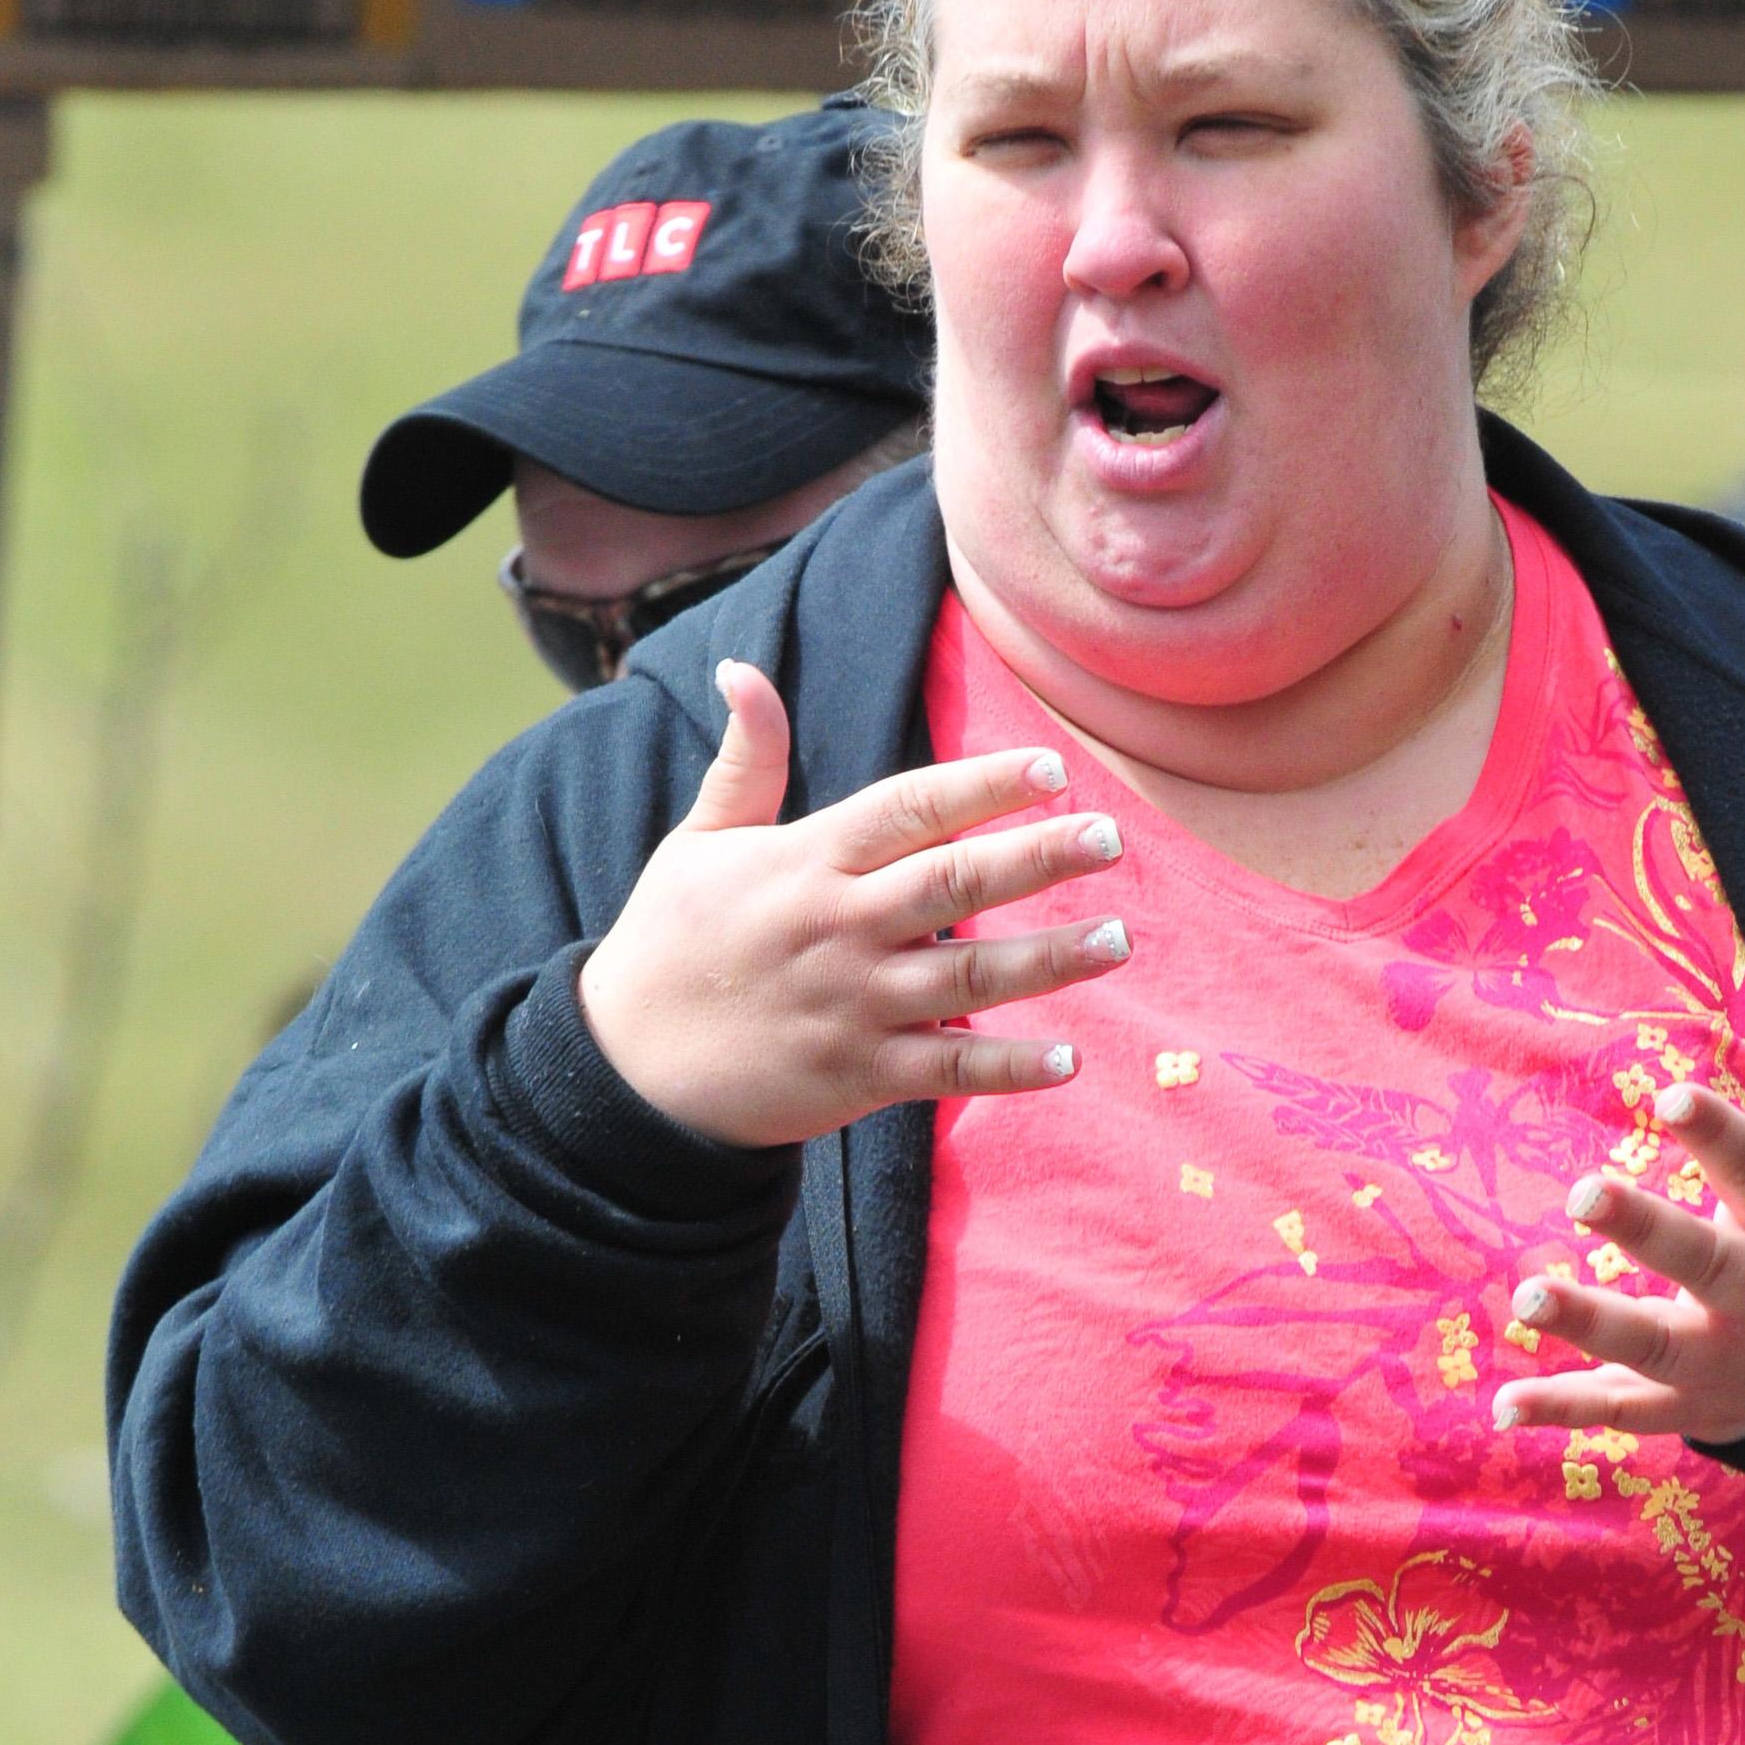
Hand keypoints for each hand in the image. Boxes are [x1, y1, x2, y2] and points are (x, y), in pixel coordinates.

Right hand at [577, 661, 1132, 1147]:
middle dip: (1038, 858)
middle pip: (955, 883)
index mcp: (807, 862)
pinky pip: (950, 1071)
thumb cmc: (669, 945)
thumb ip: (745, 761)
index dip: (982, 785)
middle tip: (1111, 837)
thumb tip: (740, 669)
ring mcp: (854, 1005)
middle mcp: (839, 928)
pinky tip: (1069, 1058)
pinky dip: (1009, 1068)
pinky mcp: (860, 1076)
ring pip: (970, 978)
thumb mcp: (698, 843)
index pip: (910, 809)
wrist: (627, 1071)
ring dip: (1049, 959)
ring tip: (1117, 939)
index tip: (1051, 768)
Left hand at [1493, 991, 1744, 1448]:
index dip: (1719, 1137)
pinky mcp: (1691, 1407)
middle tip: (1584, 1193)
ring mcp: (1724, 1361)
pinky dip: (1565, 1411)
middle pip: (1703, 1263)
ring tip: (1527, 1297)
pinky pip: (1624, 1413)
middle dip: (1644, 1231)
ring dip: (1589, 1325)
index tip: (1668, 1096)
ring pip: (1653, 1346)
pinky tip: (1504, 1404)